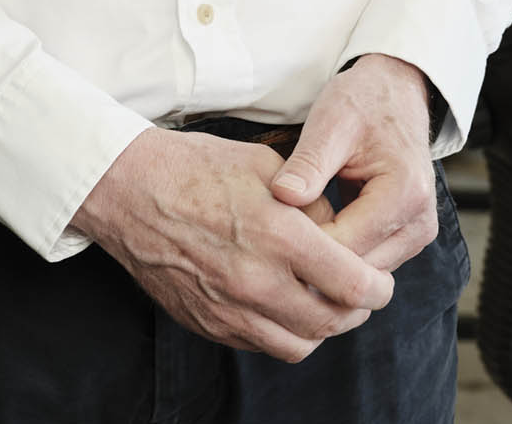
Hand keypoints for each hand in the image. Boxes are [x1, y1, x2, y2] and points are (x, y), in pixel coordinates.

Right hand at [74, 127, 393, 362]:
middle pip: (332, 322)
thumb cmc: (197, 168)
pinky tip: (285, 305)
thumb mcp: (266, 166)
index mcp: (278, 235)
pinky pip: (262, 345)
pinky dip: (284, 332)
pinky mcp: (209, 324)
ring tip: (325, 302)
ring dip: (322, 328)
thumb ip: (310, 206)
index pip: (352, 284)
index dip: (377, 287)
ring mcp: (231, 309)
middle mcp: (258, 281)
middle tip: (361, 293)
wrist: (130, 190)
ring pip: (300, 344)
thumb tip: (339, 234)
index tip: (381, 279)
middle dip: (357, 310)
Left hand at [269, 55, 438, 273]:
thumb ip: (308, 163)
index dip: (302, 245)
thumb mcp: (330, 123)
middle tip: (268, 245)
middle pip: (357, 268)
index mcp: (405, 195)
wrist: (394, 91)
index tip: (265, 234)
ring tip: (285, 241)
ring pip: (362, 272)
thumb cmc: (362, 102)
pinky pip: (368, 261)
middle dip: (314, 259)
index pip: (346, 246)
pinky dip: (340, 253)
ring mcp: (416, 234)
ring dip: (327, 261)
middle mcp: (419, 223)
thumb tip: (281, 197)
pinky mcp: (407, 237)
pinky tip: (310, 237)